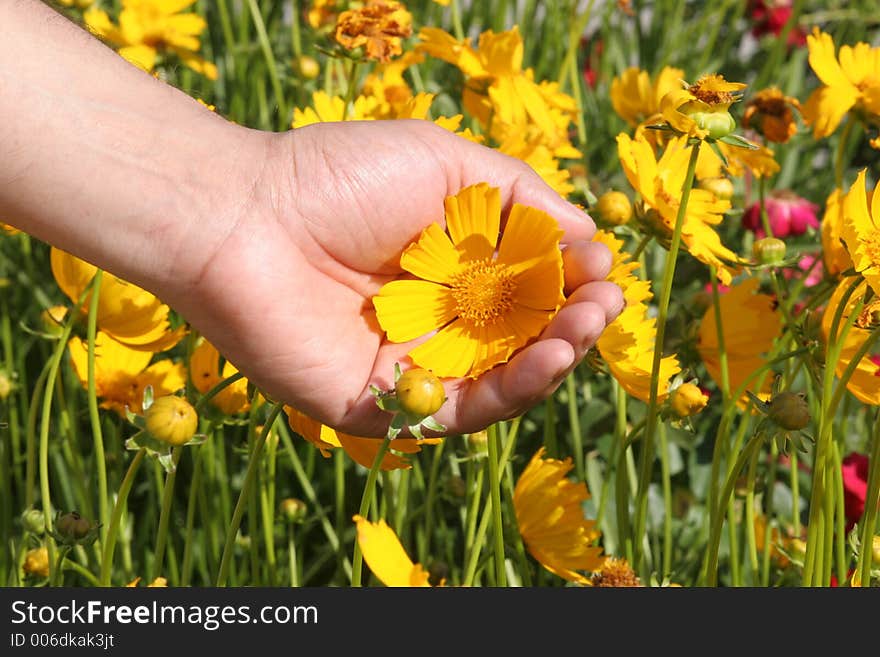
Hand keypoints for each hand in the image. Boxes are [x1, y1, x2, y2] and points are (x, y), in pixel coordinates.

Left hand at [162, 119, 623, 436]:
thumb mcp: (446, 164)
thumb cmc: (337, 178)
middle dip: (572, 322)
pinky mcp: (383, 404)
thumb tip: (589, 240)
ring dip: (555, 358)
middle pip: (522, 337)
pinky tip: (547, 356)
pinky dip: (511, 390)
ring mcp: (412, 364)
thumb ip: (520, 200)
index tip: (602, 266)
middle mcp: (435, 318)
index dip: (570, 280)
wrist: (241, 217)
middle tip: (606, 305)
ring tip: (586, 327)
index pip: (527, 285)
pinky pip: (459, 410)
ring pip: (502, 380)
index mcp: (449, 265)